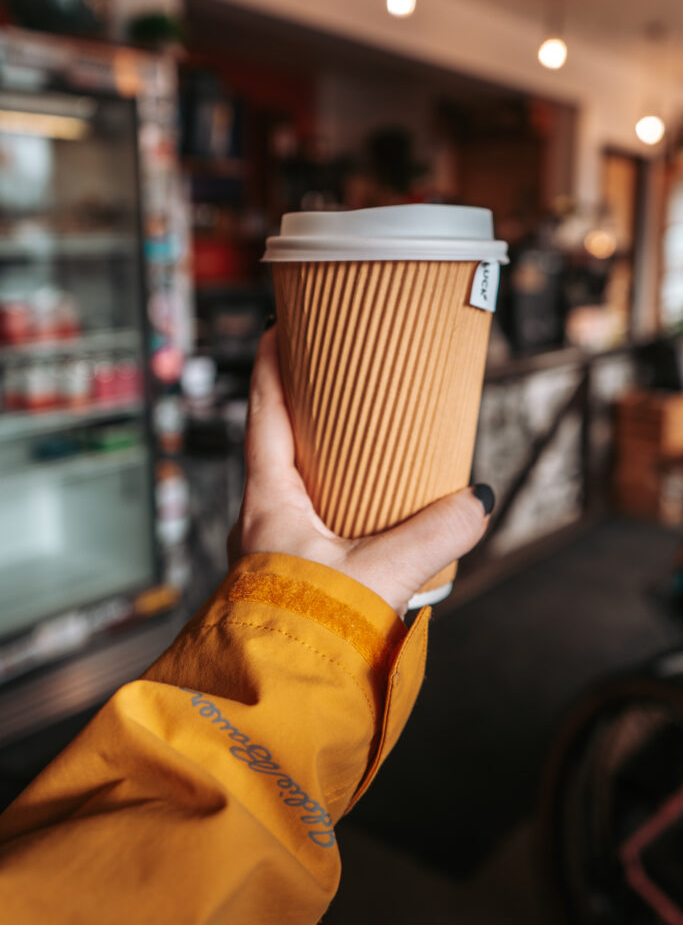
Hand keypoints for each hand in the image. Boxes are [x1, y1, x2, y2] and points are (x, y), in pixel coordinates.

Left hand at [228, 327, 492, 617]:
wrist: (274, 700)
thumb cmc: (306, 629)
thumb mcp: (379, 575)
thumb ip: (434, 536)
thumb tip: (477, 503)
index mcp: (267, 500)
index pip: (264, 412)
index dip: (271, 365)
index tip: (282, 326)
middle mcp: (260, 518)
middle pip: (276, 443)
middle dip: (303, 408)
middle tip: (336, 379)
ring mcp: (270, 549)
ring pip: (293, 485)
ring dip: (319, 459)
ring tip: (358, 442)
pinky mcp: (289, 577)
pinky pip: (310, 521)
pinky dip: (333, 502)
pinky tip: (363, 515)